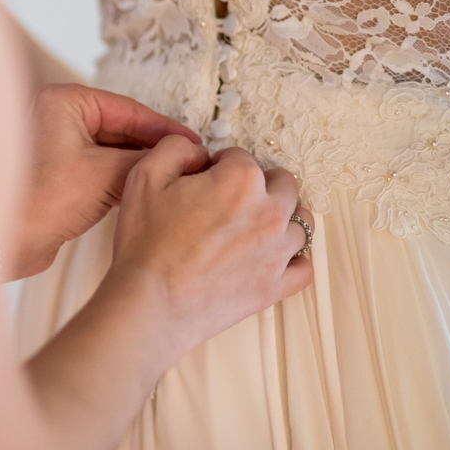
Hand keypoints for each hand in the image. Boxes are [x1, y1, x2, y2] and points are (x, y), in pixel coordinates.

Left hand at [12, 84, 200, 279]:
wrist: (4, 241)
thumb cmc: (40, 201)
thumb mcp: (105, 174)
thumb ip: (144, 161)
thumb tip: (174, 157)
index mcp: (62, 102)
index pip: (127, 109)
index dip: (163, 128)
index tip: (192, 142)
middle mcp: (55, 117)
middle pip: (119, 129)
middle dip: (152, 148)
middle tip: (188, 162)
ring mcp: (53, 146)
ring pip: (109, 151)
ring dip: (137, 166)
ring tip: (173, 178)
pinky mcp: (55, 175)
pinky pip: (97, 170)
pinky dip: (120, 179)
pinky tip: (145, 191)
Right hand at [105, 137, 313, 361]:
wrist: (150, 302)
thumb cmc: (146, 241)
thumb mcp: (145, 176)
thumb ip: (175, 148)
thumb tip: (199, 151)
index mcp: (241, 180)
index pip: (240, 157)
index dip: (218, 165)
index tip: (202, 181)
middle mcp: (270, 211)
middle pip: (283, 183)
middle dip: (259, 184)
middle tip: (228, 201)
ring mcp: (278, 251)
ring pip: (301, 222)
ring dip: (281, 218)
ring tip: (250, 227)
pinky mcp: (276, 286)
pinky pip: (305, 267)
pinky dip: (294, 259)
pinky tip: (271, 257)